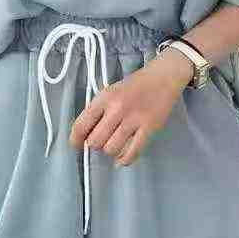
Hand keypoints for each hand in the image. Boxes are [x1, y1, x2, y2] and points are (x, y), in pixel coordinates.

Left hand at [69, 46, 192, 165]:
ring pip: (111, 148)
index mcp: (104, 98)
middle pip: (95, 141)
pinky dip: (125, 159)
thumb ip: (98, 110)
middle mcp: (117, 108)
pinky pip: (133, 152)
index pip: (82, 124)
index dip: (75, 139)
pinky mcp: (149, 128)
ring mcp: (134, 119)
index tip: (76, 145)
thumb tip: (85, 134)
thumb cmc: (135, 85)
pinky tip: (122, 158)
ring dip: (110, 150)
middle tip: (101, 140)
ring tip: (114, 143)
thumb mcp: (110, 91)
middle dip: (95, 144)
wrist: (162, 78)